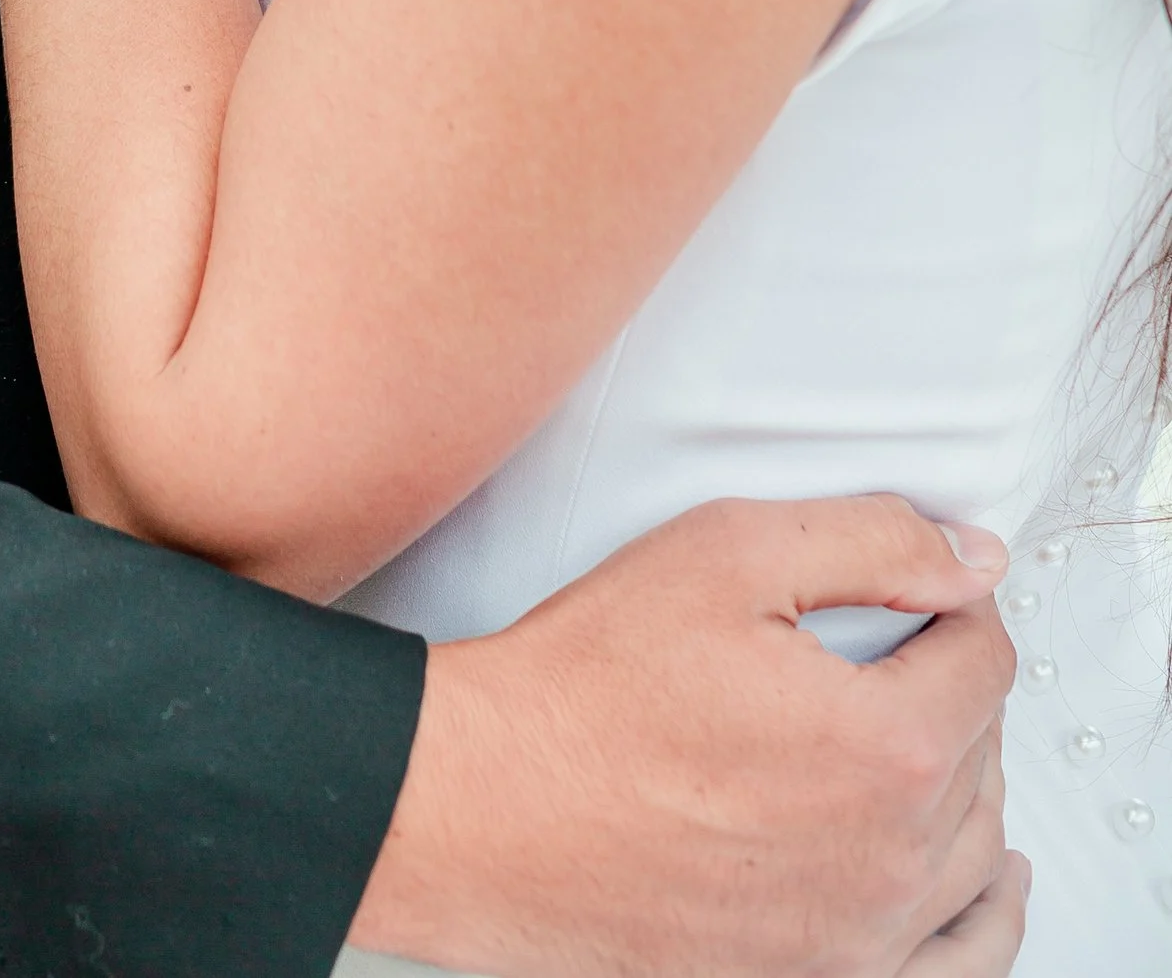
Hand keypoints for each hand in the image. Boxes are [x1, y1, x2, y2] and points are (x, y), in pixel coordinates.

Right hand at [350, 495, 1020, 977]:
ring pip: (976, 854)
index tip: (918, 591)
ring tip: (921, 735)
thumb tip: (973, 557)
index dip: (951, 604)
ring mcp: (860, 937)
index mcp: (887, 746)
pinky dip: (983, 917)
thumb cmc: (588, 684)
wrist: (492, 806)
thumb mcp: (726, 553)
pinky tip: (986, 883)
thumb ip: (872, 542)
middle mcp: (893, 858)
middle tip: (895, 646)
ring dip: (964, 784)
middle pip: (983, 754)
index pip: (984, 661)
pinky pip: (955, 964)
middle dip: (951, 688)